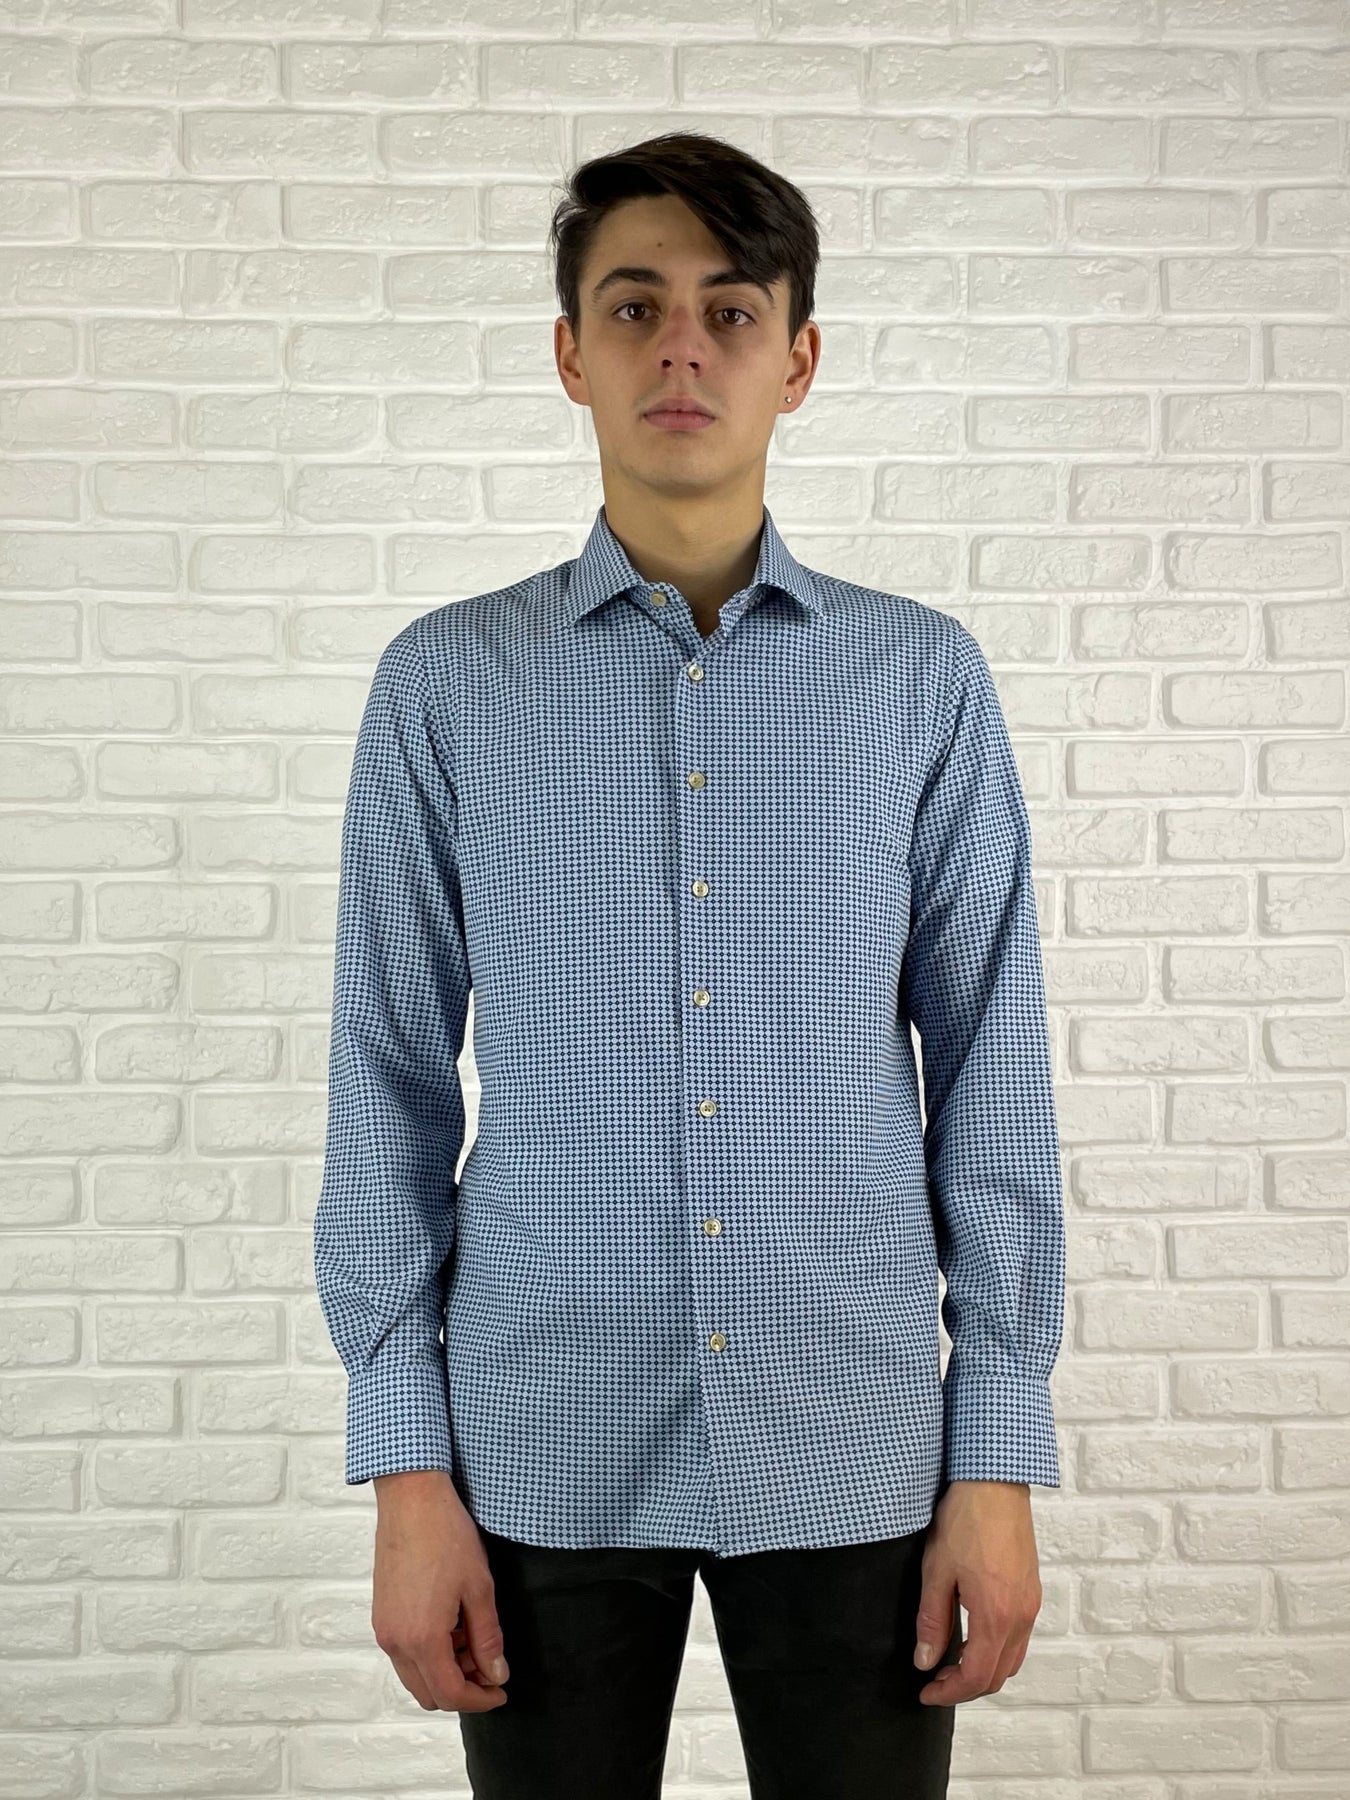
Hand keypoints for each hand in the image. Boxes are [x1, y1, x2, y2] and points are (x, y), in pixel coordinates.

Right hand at [371, 1469, 510, 1712]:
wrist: (411, 1500)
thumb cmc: (446, 1536)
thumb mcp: (479, 1587)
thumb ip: (487, 1638)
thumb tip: (496, 1674)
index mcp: (422, 1639)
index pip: (451, 1695)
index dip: (480, 1700)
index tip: (500, 1690)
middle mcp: (396, 1642)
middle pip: (429, 1694)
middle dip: (463, 1688)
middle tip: (490, 1664)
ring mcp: (384, 1628)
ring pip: (415, 1675)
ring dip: (445, 1671)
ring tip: (473, 1639)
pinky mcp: (381, 1614)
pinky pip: (405, 1653)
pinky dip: (429, 1654)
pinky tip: (452, 1625)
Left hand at [912, 1479, 1042, 1706]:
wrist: (994, 1481)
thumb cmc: (966, 1519)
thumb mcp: (937, 1570)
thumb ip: (932, 1621)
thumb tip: (925, 1661)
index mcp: (996, 1616)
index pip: (976, 1676)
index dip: (949, 1692)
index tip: (925, 1692)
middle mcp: (1021, 1616)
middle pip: (998, 1675)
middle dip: (965, 1687)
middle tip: (934, 1679)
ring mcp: (1031, 1603)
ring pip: (1012, 1659)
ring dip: (983, 1670)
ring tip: (950, 1660)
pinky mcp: (1032, 1590)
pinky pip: (1019, 1636)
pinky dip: (997, 1649)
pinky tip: (972, 1635)